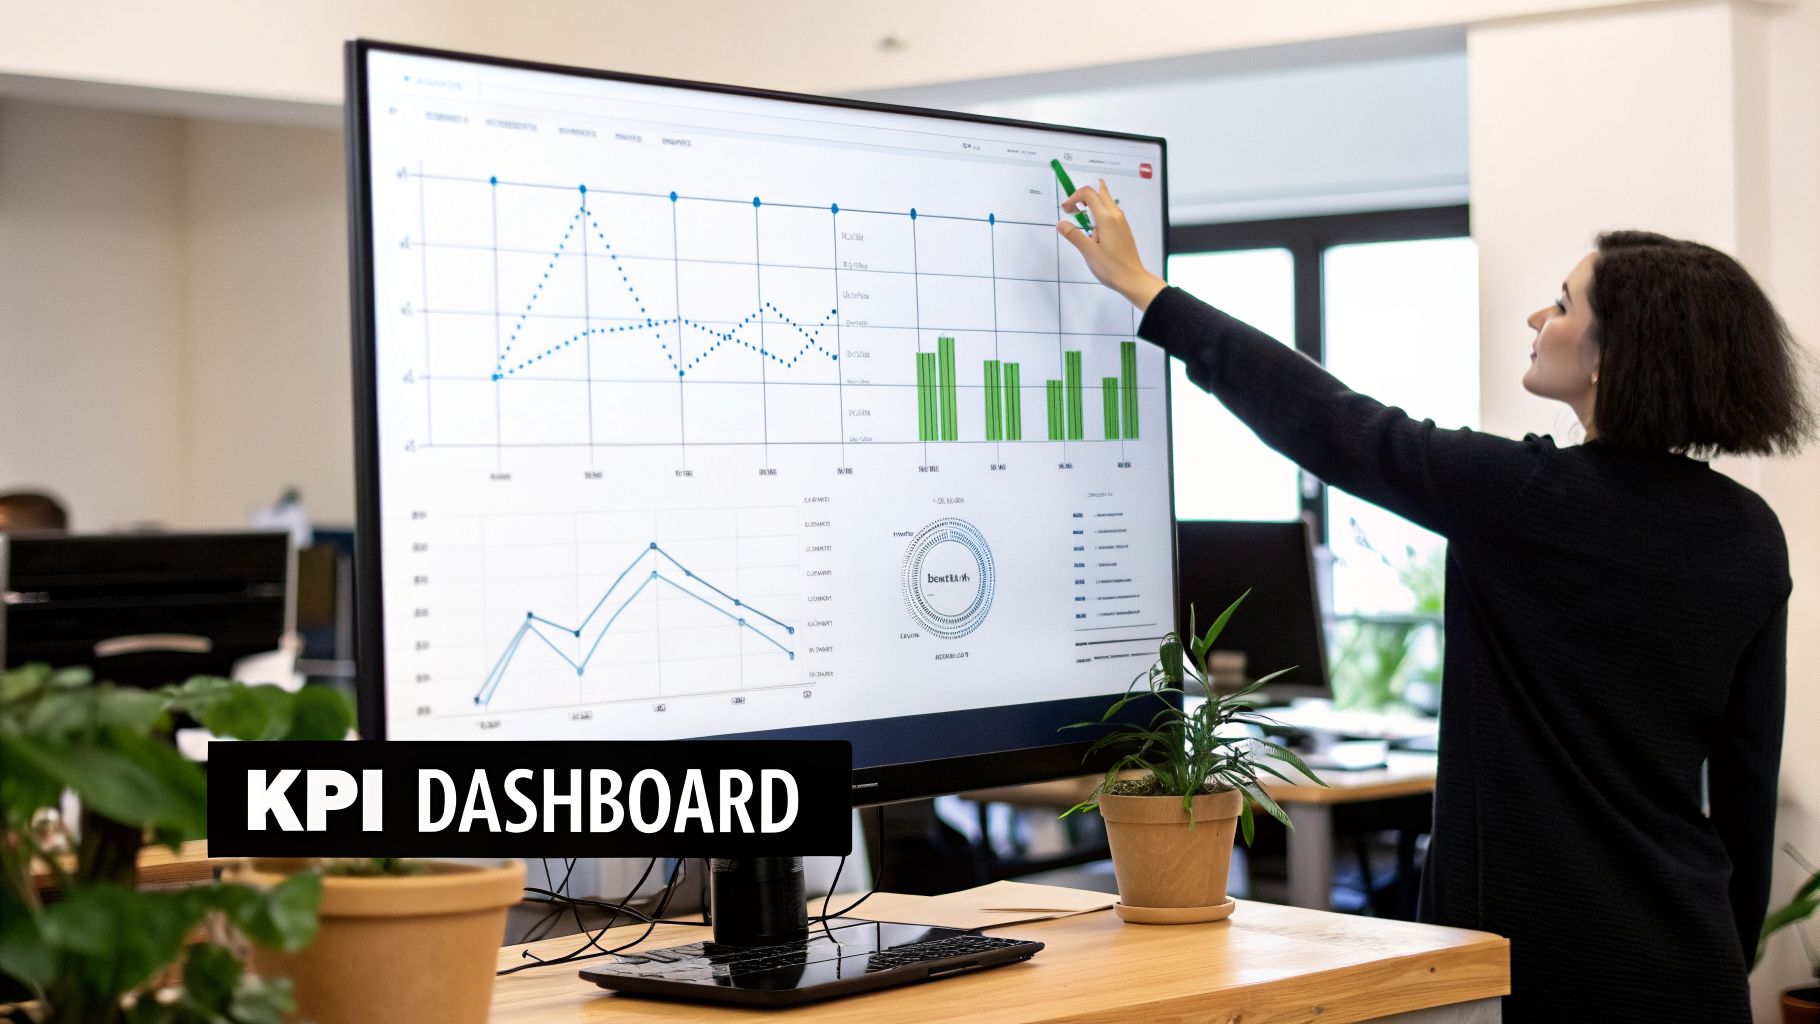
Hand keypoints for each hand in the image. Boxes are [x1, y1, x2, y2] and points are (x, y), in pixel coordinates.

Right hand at [1056, 179, 1166, 310]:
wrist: (1132, 279)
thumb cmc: (1111, 267)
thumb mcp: (1088, 252)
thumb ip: (1074, 235)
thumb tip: (1060, 223)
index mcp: (1107, 218)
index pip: (1089, 194)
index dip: (1074, 197)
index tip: (1066, 211)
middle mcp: (1116, 215)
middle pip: (1100, 192)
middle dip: (1082, 196)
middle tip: (1072, 210)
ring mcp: (1121, 221)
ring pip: (1106, 201)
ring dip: (1091, 203)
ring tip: (1081, 218)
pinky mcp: (1123, 229)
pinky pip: (1110, 212)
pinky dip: (1099, 212)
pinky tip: (1093, 229)